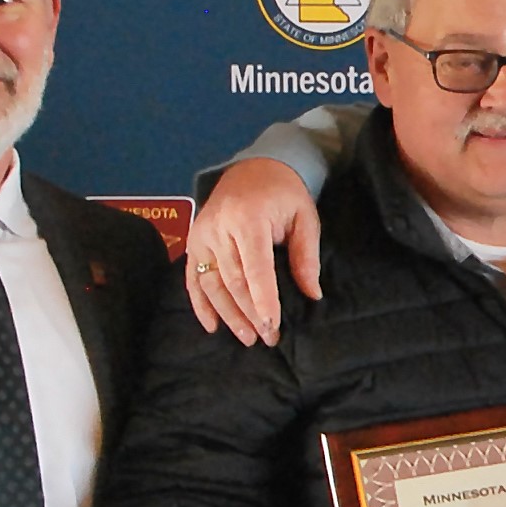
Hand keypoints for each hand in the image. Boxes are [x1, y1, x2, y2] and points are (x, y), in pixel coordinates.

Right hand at [184, 158, 322, 344]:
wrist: (254, 168)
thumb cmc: (283, 194)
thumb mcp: (305, 218)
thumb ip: (306, 256)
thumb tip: (312, 294)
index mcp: (248, 218)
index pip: (255, 267)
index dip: (263, 298)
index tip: (272, 324)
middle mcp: (219, 228)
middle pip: (233, 280)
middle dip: (251, 313)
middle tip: (268, 338)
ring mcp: (201, 235)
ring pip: (213, 283)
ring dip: (229, 315)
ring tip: (248, 338)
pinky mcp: (193, 241)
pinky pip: (193, 277)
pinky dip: (200, 303)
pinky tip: (212, 326)